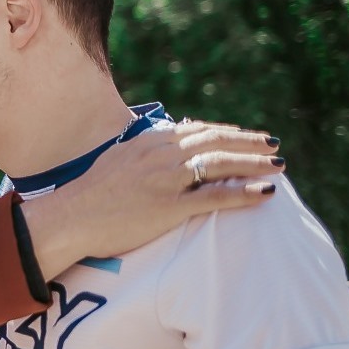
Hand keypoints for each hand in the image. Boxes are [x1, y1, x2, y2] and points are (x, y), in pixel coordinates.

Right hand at [21, 121, 283, 279]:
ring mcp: (167, 180)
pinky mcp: (169, 207)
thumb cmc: (89, 195)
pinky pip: (216, 197)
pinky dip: (244, 192)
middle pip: (216, 142)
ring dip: (255, 163)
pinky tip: (265, 193)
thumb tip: (158, 143)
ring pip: (222, 164)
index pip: (198, 131)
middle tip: (274, 146)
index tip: (247, 136)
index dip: (227, 132)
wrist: (71, 217)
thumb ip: (141, 151)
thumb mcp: (116, 160)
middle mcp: (162, 155)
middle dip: (250, 143)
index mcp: (149, 143)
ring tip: (278, 166)